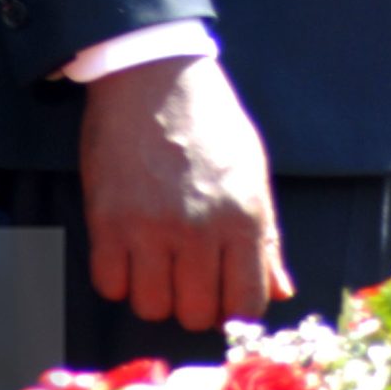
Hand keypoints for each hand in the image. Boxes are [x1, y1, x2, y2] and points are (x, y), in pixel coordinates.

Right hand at [79, 55, 294, 329]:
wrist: (154, 74)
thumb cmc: (210, 120)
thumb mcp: (253, 171)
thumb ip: (267, 237)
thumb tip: (281, 291)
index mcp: (244, 217)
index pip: (246, 304)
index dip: (235, 310)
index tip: (223, 298)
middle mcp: (200, 229)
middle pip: (196, 314)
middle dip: (193, 304)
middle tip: (188, 276)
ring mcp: (151, 228)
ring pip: (152, 308)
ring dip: (154, 293)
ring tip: (157, 261)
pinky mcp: (108, 222)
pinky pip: (109, 286)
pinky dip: (118, 278)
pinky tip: (127, 251)